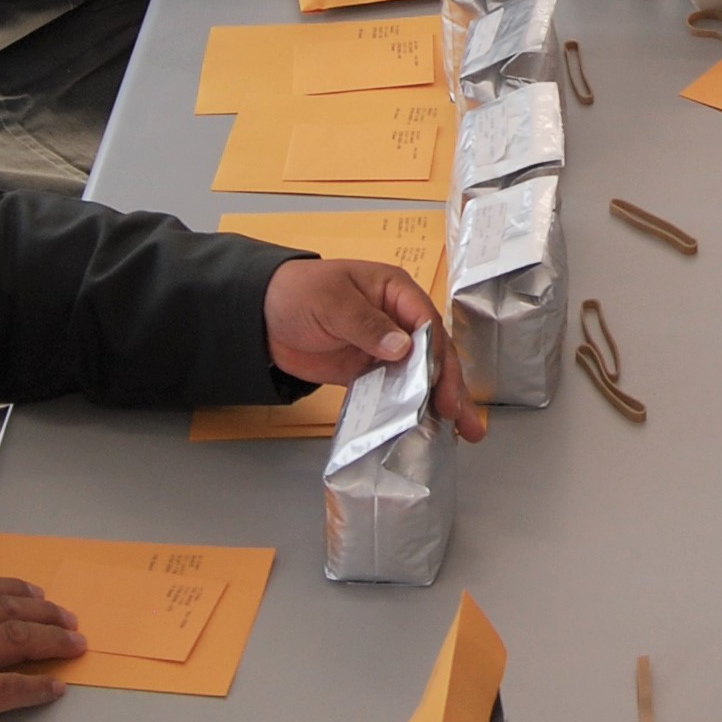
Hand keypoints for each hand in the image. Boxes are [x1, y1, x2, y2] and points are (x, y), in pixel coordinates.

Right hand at [0, 575, 83, 721]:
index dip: (13, 590)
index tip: (35, 596)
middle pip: (5, 611)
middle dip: (44, 613)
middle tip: (67, 620)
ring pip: (15, 641)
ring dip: (51, 641)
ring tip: (73, 645)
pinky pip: (9, 689)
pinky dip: (37, 687)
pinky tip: (54, 687)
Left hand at [264, 259, 484, 437]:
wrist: (260, 316)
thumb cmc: (298, 293)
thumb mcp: (332, 301)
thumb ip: (366, 324)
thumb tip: (403, 348)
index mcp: (395, 291)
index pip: (427, 323)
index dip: (438, 354)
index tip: (442, 385)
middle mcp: (397, 320)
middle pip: (432, 352)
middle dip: (450, 384)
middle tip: (462, 415)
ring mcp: (384, 348)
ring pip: (419, 376)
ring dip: (437, 401)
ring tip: (461, 429)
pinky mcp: (368, 372)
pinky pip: (393, 391)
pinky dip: (408, 410)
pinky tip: (424, 429)